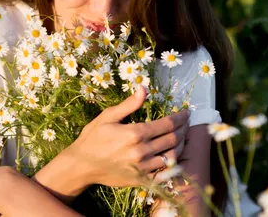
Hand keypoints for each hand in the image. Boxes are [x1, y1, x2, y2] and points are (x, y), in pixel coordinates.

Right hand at [68, 87, 189, 186]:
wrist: (81, 165)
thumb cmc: (92, 138)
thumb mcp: (108, 117)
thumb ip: (129, 104)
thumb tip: (144, 89)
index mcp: (135, 133)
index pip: (167, 124)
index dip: (180, 117)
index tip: (186, 112)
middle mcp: (142, 151)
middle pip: (173, 139)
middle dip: (183, 129)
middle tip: (186, 123)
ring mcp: (143, 168)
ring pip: (172, 156)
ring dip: (181, 145)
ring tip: (182, 137)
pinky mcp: (141, 180)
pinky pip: (164, 173)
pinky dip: (172, 165)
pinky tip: (173, 157)